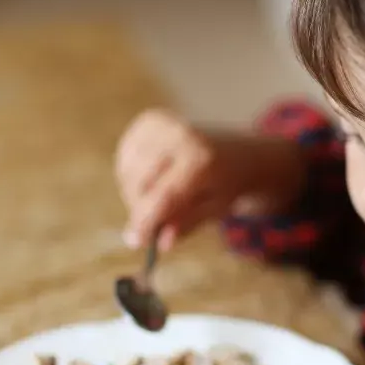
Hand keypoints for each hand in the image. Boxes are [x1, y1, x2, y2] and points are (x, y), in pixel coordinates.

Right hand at [114, 109, 305, 250]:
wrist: (238, 150)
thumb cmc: (225, 185)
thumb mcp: (214, 209)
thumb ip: (186, 224)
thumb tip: (160, 244)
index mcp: (201, 160)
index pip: (162, 196)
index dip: (145, 221)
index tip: (137, 241)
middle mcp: (180, 136)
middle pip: (140, 184)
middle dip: (141, 209)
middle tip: (153, 223)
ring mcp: (162, 124)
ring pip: (128, 172)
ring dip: (135, 193)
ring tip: (160, 197)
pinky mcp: (150, 120)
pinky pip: (125, 158)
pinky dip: (132, 174)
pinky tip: (153, 177)